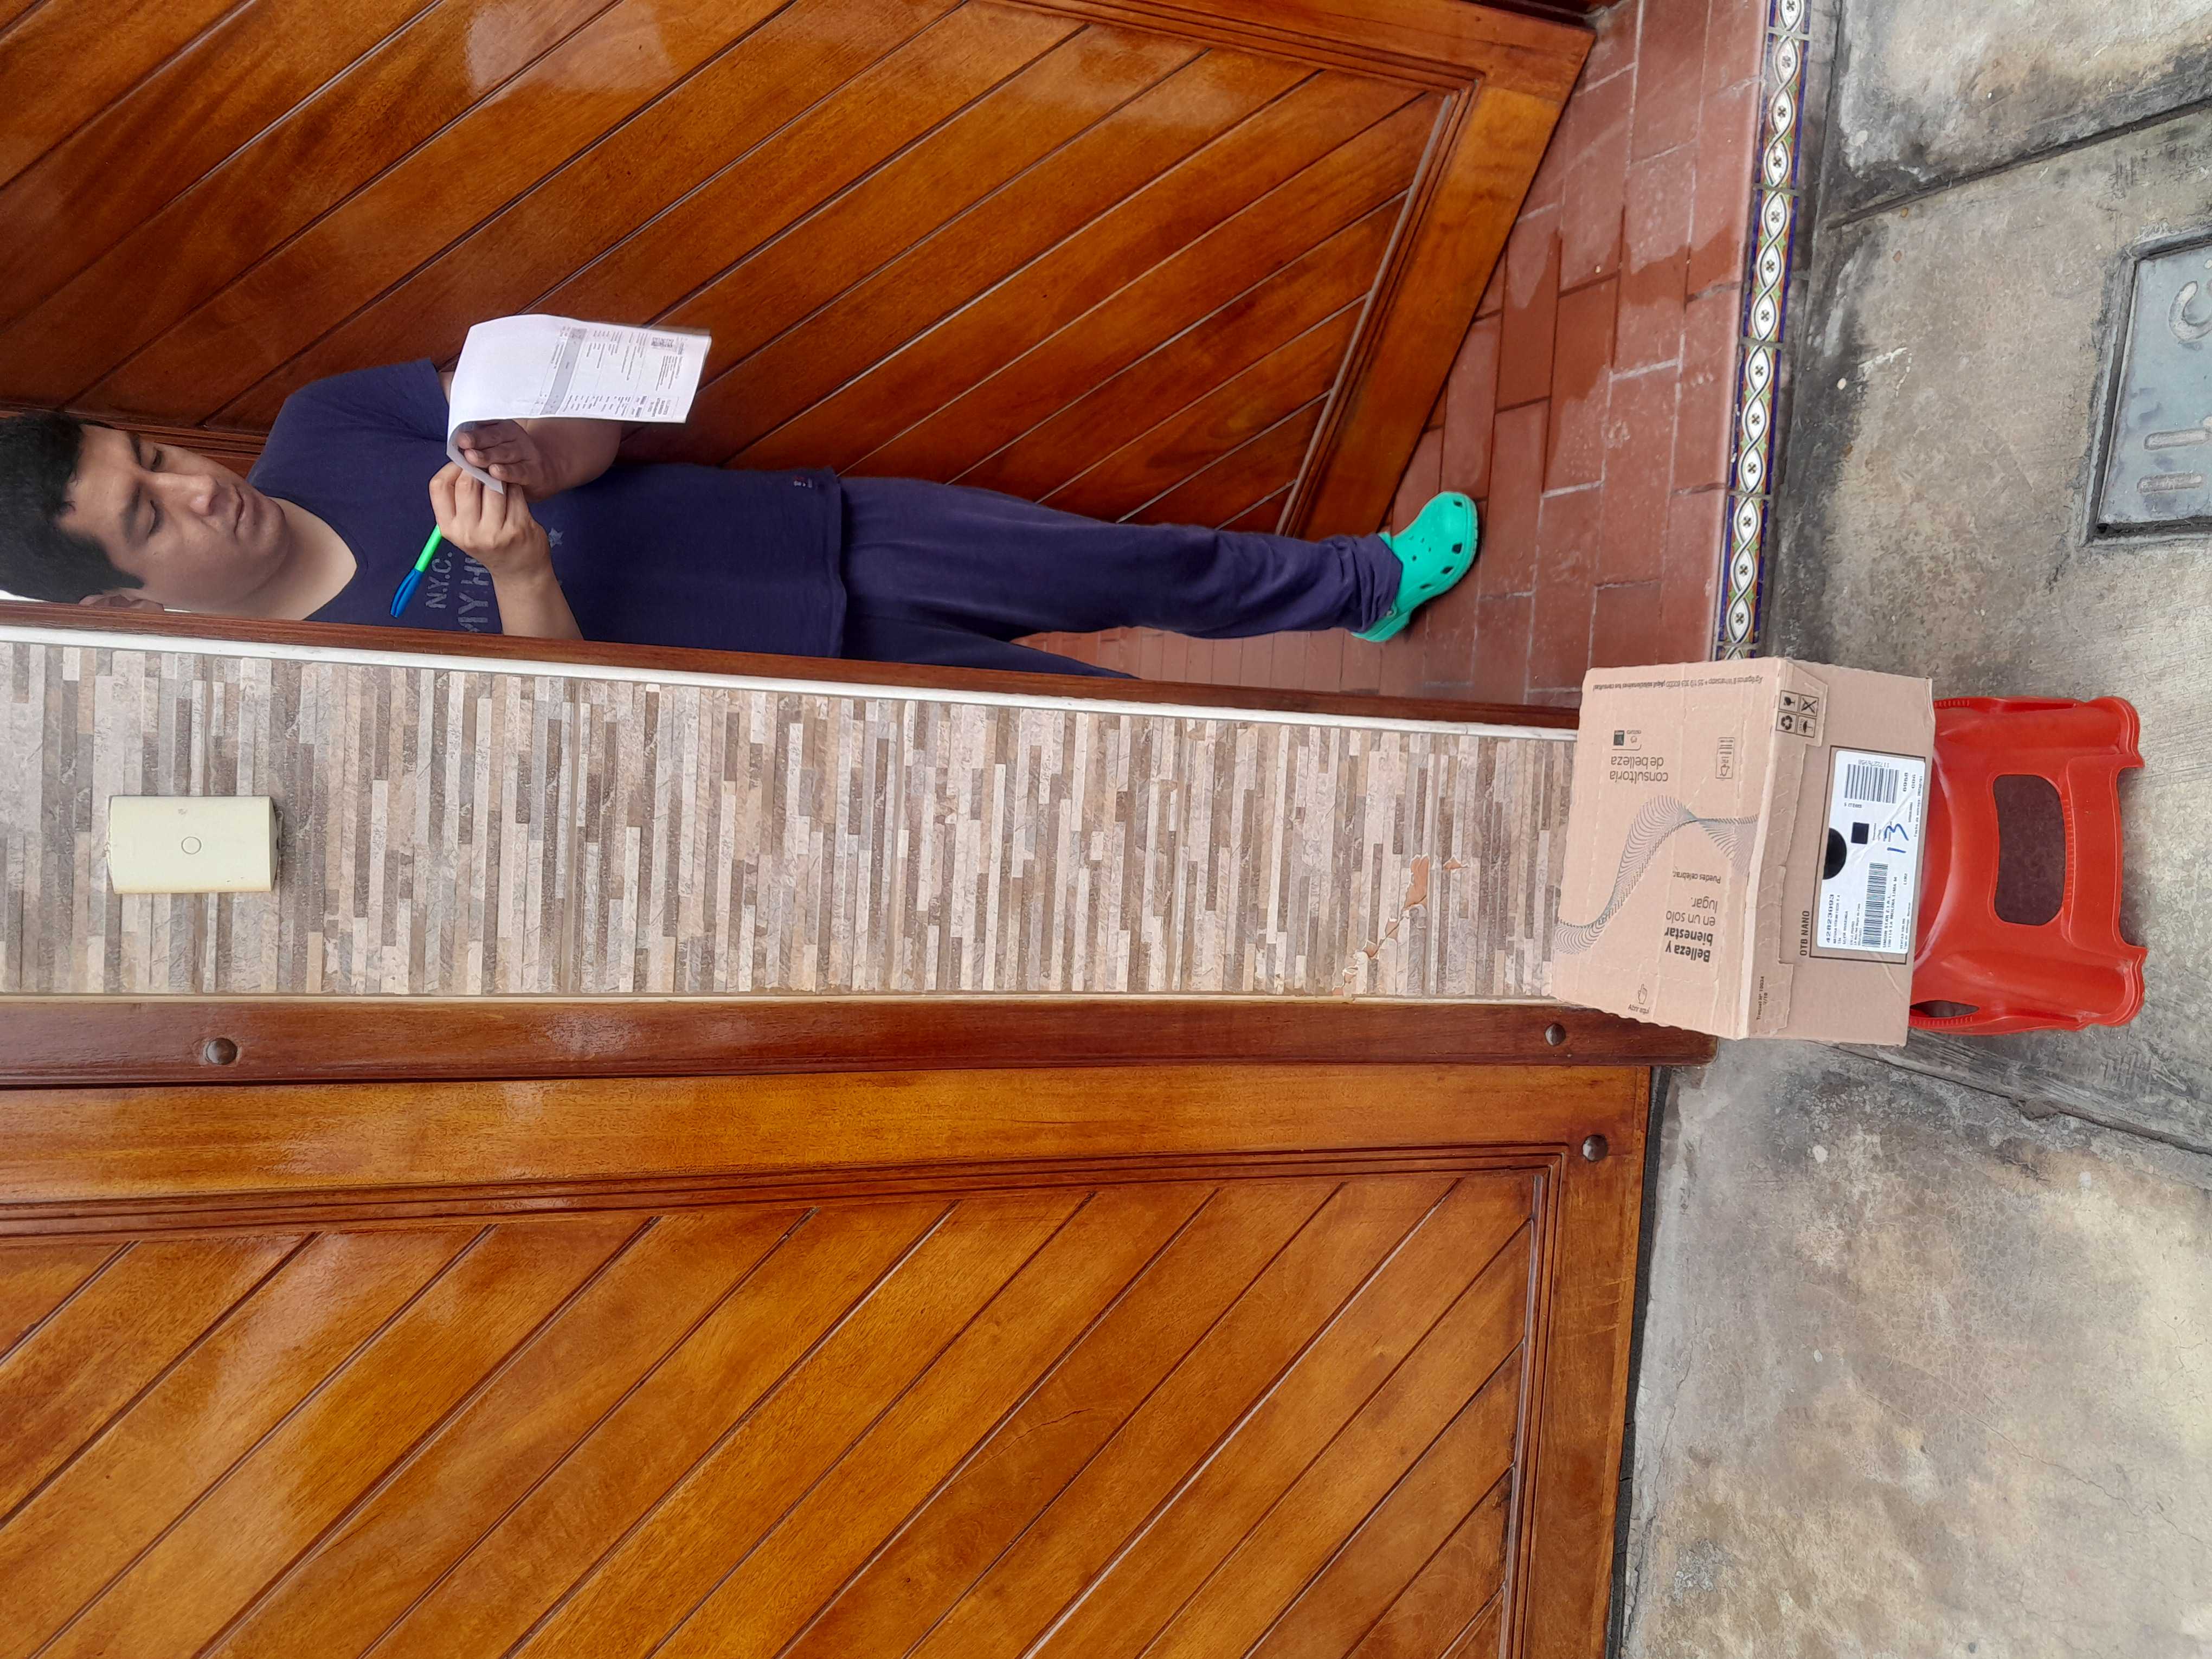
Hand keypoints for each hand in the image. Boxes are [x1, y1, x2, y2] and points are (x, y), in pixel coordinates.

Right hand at [429, 462, 550, 581]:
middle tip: (486, 466)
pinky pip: (515, 494)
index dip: (452, 468)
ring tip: (500, 479)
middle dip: (477, 469)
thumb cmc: (490, 541)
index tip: (464, 463)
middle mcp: (468, 533)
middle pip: (467, 483)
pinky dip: (514, 487)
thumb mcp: (465, 526)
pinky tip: (514, 491)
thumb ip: (459, 498)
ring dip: (498, 477)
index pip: (439, 486)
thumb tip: (463, 458)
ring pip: (493, 486)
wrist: (518, 570)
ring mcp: (494, 533)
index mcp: (449, 528)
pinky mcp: (517, 529)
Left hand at [452, 420, 552, 493]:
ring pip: (505, 454)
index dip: (472, 431)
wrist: (542, 472)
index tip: (459, 437)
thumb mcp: (494, 441)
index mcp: (501, 426)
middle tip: (463, 444)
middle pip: (494, 438)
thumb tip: (445, 390)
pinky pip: (519, 471)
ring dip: (488, 456)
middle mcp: (514, 437)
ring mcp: (525, 454)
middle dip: (477, 440)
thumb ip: (473, 430)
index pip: (485, 425)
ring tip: (473, 458)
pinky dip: (508, 472)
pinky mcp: (533, 472)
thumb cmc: (508, 457)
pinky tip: (496, 473)